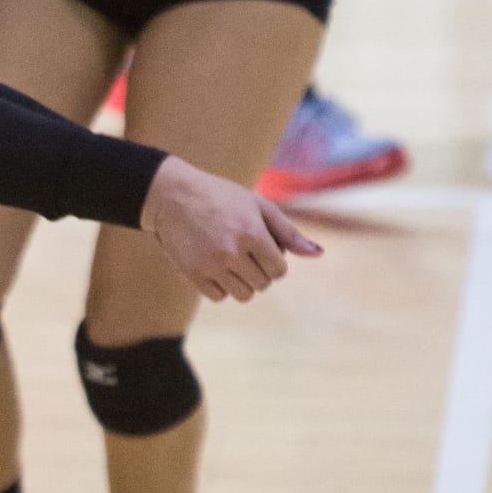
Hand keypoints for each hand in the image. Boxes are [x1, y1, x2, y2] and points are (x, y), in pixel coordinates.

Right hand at [140, 155, 321, 302]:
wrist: (173, 195)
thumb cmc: (221, 197)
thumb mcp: (258, 205)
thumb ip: (288, 232)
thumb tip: (319, 254)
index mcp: (252, 232)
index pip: (279, 270)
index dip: (275, 262)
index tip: (263, 250)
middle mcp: (232, 251)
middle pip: (263, 284)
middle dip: (260, 272)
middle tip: (245, 252)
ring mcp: (211, 265)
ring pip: (243, 295)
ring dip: (243, 283)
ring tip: (233, 263)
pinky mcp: (192, 274)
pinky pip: (219, 297)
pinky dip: (221, 287)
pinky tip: (215, 268)